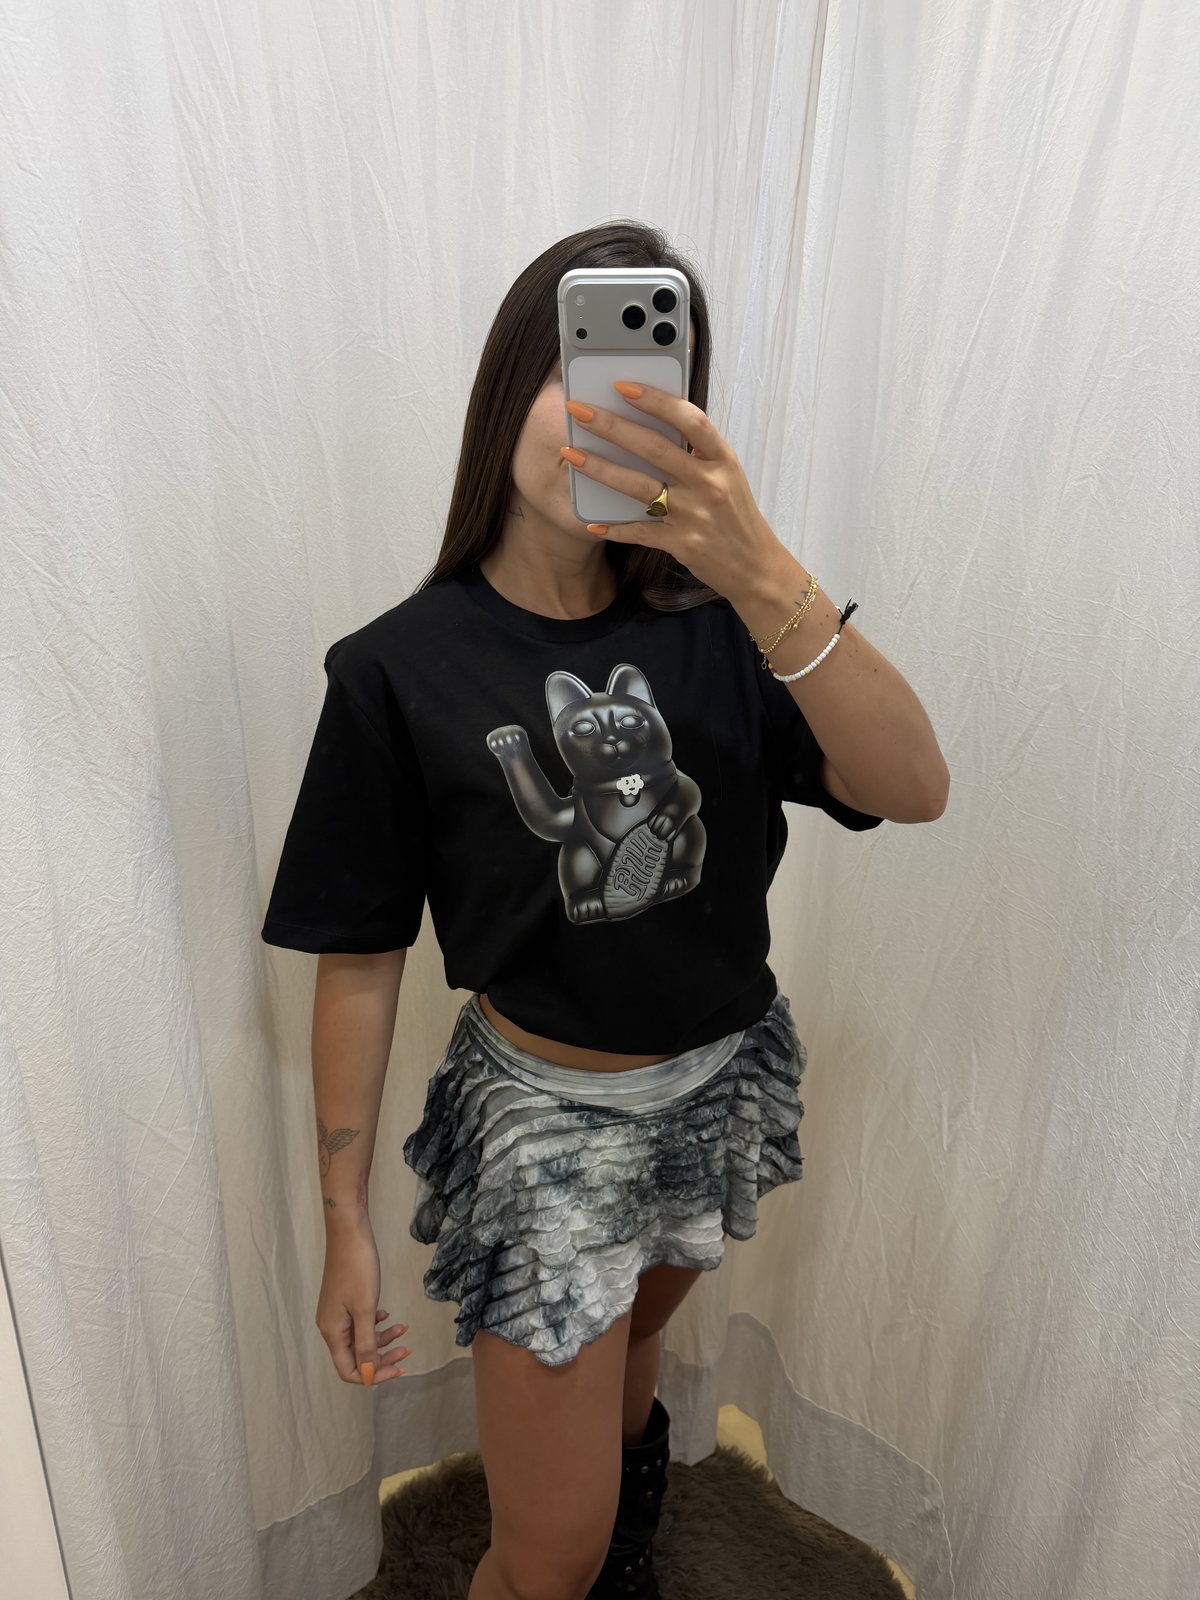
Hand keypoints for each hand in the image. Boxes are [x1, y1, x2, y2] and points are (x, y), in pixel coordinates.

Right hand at [315, 1221, 412, 1385]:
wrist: (349, 1232)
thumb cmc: (357, 1268)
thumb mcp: (365, 1309)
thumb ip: (366, 1343)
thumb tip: (368, 1373)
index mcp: (332, 1332)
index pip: (349, 1370)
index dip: (374, 1374)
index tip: (398, 1368)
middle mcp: (331, 1326)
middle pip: (356, 1356)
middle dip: (382, 1357)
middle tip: (407, 1351)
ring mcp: (337, 1312)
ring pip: (360, 1339)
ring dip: (382, 1339)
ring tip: (403, 1329)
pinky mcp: (344, 1300)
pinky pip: (359, 1322)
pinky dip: (376, 1324)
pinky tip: (388, 1316)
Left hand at [561, 382, 783, 600]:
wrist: (755, 566)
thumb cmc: (735, 516)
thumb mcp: (727, 475)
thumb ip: (696, 452)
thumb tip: (650, 423)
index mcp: (722, 459)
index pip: (690, 419)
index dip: (656, 400)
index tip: (623, 386)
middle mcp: (709, 484)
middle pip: (654, 448)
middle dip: (611, 426)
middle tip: (578, 411)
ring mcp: (694, 514)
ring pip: (639, 487)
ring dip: (600, 469)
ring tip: (571, 454)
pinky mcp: (682, 543)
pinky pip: (639, 531)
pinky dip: (614, 528)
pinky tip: (592, 522)